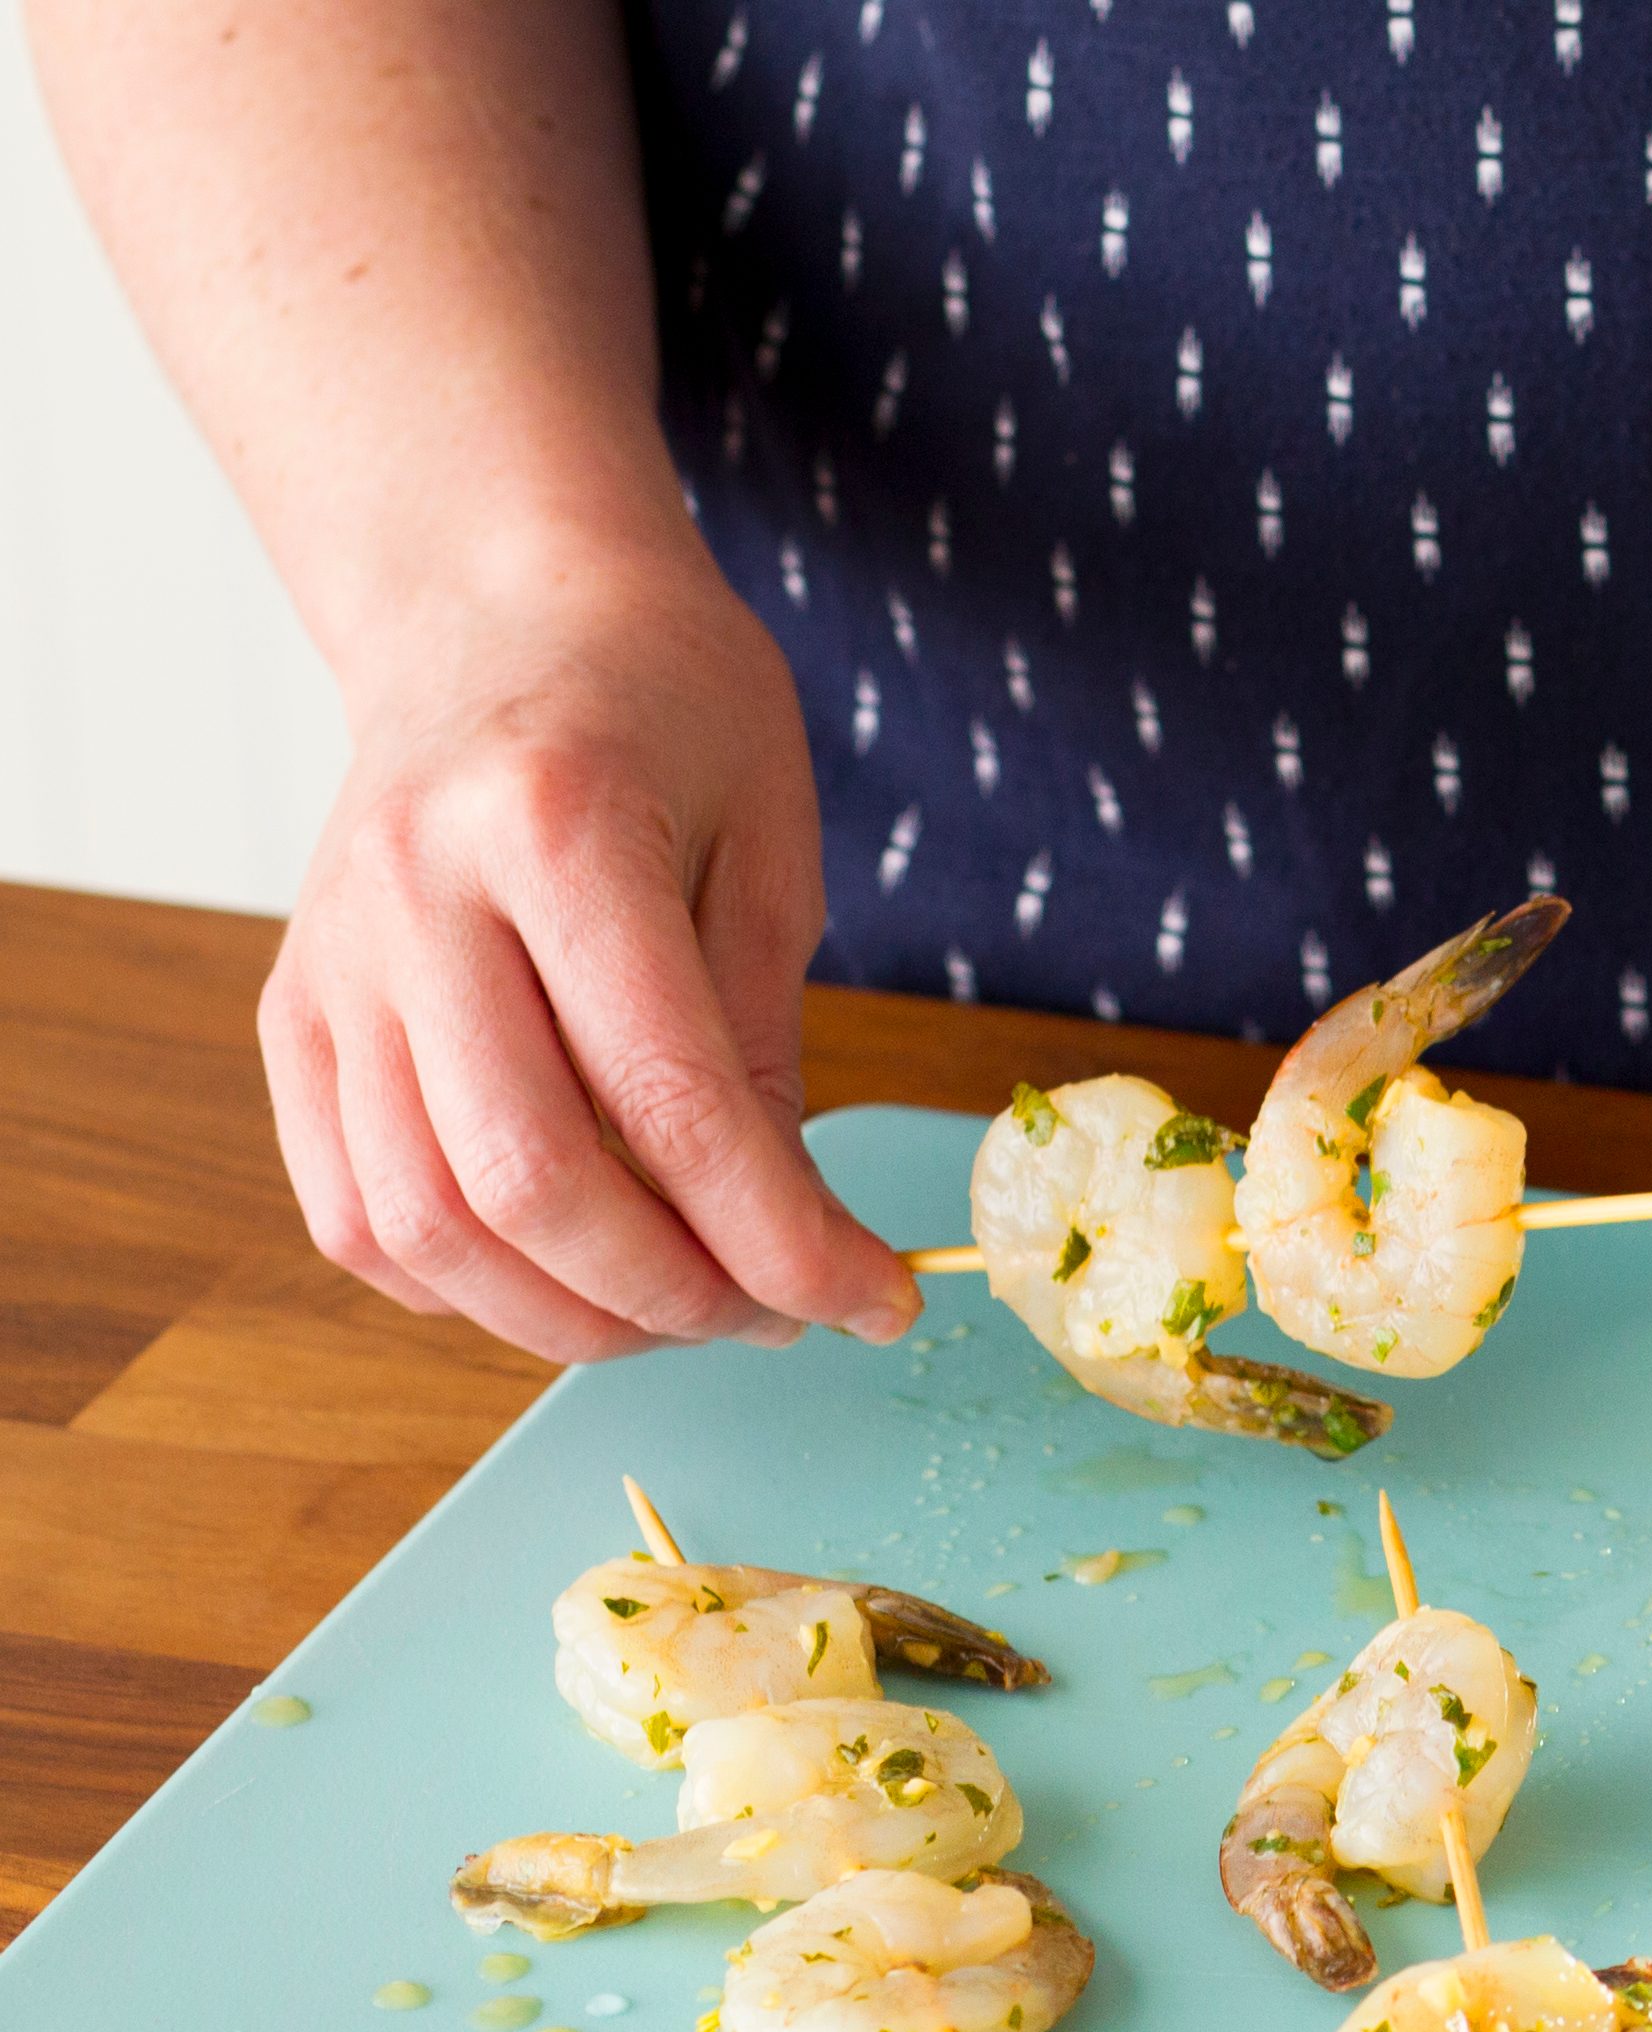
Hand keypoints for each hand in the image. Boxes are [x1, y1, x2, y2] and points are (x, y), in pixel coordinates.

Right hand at [261, 544, 914, 1360]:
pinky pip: (354, 1213)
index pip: (673, 1103)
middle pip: (530, 1184)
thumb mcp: (771, 846)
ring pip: (425, 1226)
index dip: (784, 1241)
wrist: (500, 609)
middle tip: (780, 1312)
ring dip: (572, 1318)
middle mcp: (415, 898)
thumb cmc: (666, 708)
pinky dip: (465, 1284)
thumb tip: (794, 1240)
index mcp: (557, 829)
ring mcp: (333, 961)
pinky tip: (568, 1269)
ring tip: (686, 1304)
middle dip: (681, 1297)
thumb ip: (764, 1044)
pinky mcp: (293, 1012)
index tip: (874, 1303)